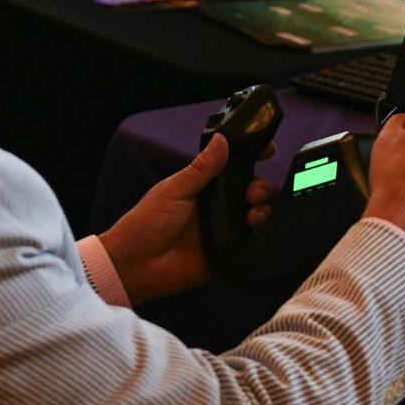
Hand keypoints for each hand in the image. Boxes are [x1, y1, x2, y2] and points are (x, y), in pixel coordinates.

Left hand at [98, 132, 274, 302]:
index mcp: (203, 186)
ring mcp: (224, 229)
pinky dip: (259, 233)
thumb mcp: (174, 191)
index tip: (268, 149)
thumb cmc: (146, 223)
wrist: (136, 266)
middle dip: (261, 186)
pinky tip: (255, 227)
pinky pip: (252, 241)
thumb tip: (222, 138)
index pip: (233, 166)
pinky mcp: (227, 252)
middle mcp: (217, 205)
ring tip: (253, 211)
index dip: (252, 156)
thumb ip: (201, 169)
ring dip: (263, 208)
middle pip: (251, 189)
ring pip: (256, 213)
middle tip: (252, 192)